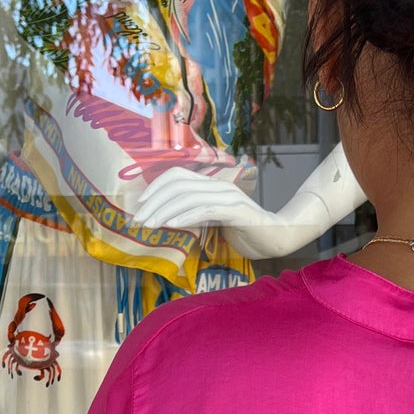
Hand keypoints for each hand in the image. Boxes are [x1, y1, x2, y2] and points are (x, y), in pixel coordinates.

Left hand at [132, 168, 302, 259]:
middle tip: (137, 220)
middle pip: (178, 185)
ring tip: (149, 226)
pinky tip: (172, 225)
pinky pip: (206, 209)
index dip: (156, 187)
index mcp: (211, 184)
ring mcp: (228, 196)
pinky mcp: (237, 210)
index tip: (141, 204)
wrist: (276, 238)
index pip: (177, 175)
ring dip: (164, 211)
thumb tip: (166, 218)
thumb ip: (195, 214)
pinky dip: (186, 216)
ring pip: (188, 197)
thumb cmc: (244, 232)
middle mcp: (218, 185)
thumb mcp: (214, 220)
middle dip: (153, 202)